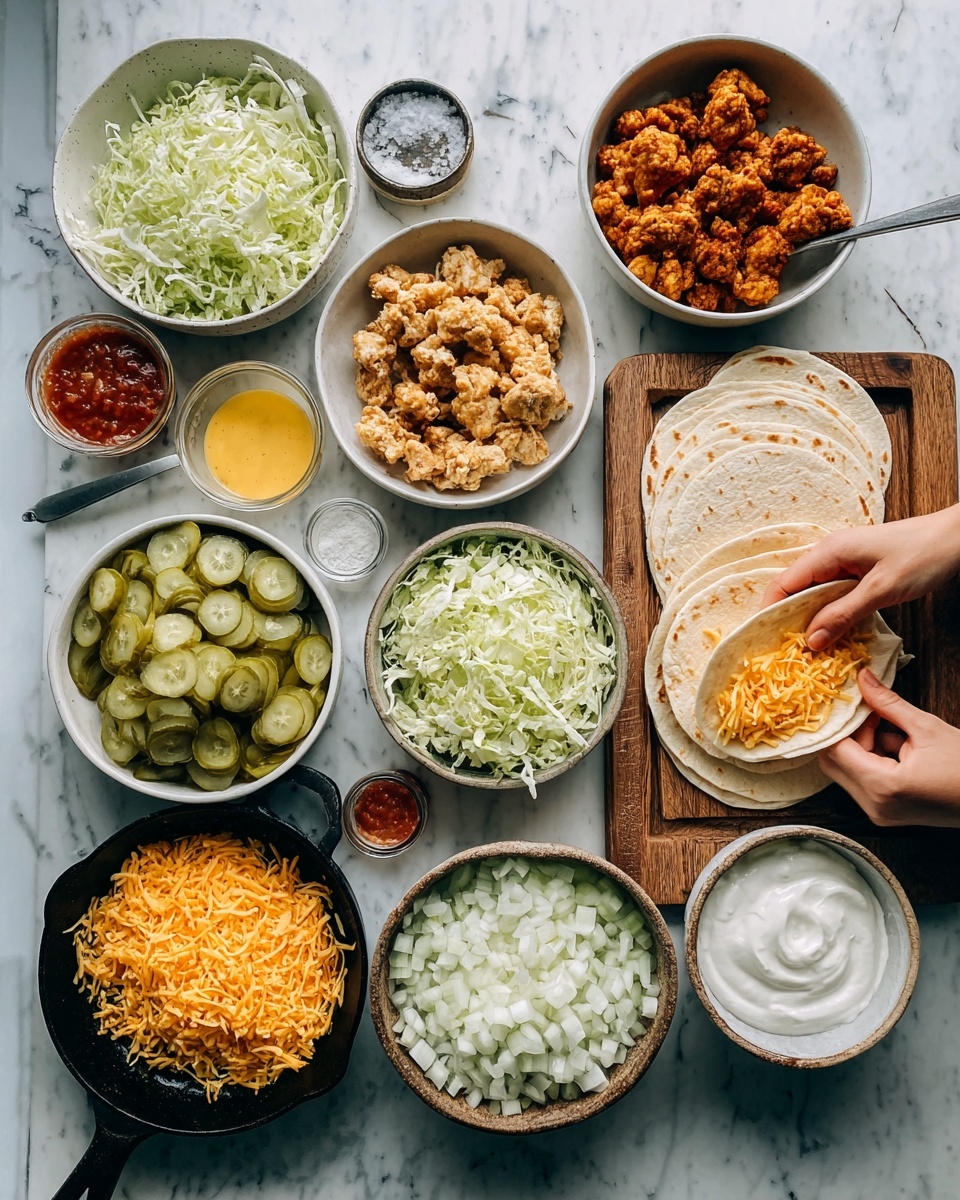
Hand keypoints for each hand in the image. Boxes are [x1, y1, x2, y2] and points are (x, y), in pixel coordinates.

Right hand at [762, 505, 959, 648]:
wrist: (956, 538)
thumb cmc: (921, 557)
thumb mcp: (880, 590)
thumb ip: (842, 615)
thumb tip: (810, 640)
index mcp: (828, 552)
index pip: (783, 583)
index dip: (768, 611)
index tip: (762, 640)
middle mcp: (829, 553)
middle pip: (794, 588)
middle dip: (786, 618)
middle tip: (784, 650)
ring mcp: (843, 559)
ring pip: (813, 592)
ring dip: (808, 617)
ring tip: (805, 647)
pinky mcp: (857, 568)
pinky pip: (832, 592)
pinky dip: (827, 611)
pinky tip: (830, 631)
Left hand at [819, 669, 959, 826]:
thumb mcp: (927, 728)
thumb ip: (888, 703)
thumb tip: (863, 677)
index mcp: (881, 786)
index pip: (835, 749)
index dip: (842, 723)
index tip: (856, 703)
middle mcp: (874, 805)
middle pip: (834, 762)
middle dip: (849, 734)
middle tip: (873, 714)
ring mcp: (879, 813)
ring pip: (848, 771)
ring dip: (862, 746)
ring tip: (894, 729)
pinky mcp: (886, 812)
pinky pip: (864, 781)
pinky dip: (873, 760)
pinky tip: (900, 747)